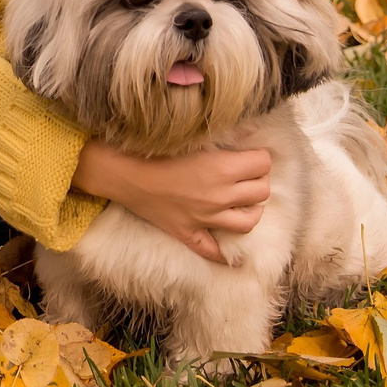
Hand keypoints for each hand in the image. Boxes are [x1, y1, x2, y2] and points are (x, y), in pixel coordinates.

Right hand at [72, 138, 272, 261]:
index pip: (264, 163)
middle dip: (258, 179)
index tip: (251, 154)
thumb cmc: (155, 148)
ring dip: (251, 209)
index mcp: (223, 169)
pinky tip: (230, 254)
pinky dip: (224, 255)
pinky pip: (213, 251)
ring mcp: (206, 219)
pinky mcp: (189, 233)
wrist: (122, 172)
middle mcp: (220, 197)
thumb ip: (226, 136)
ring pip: (249, 222)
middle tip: (245, 174)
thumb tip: (253, 131)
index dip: (260, 157)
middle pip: (261, 191)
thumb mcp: (194, 137)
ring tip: (242, 201)